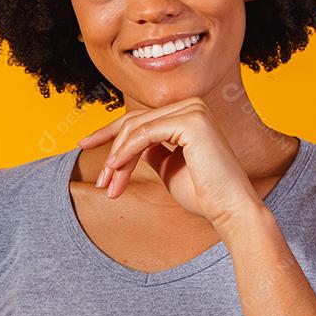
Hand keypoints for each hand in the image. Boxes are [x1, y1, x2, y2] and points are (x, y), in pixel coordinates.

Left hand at [77, 96, 261, 229]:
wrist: (230, 210)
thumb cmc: (204, 194)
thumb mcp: (169, 167)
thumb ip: (152, 151)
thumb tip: (129, 145)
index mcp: (189, 113)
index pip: (141, 119)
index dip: (110, 133)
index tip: (85, 144)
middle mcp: (192, 105)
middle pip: (135, 122)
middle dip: (112, 150)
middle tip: (100, 182)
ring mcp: (192, 110)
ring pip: (136, 129)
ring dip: (117, 159)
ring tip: (108, 186)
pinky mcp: (191, 121)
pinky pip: (145, 135)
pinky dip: (126, 153)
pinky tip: (115, 170)